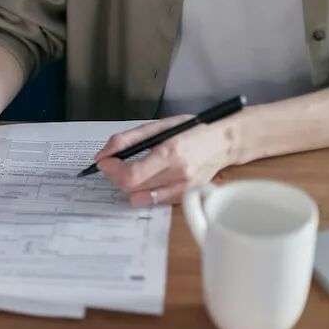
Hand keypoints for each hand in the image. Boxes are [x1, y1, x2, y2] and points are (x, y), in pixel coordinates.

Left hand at [95, 115, 238, 205]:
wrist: (224, 141)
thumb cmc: (192, 130)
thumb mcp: (158, 126)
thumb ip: (127, 139)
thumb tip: (103, 154)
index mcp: (170, 152)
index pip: (131, 174)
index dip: (111, 170)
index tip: (104, 162)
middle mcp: (178, 174)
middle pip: (132, 188)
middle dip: (115, 176)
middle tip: (115, 164)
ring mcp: (184, 188)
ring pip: (140, 197)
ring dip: (128, 186)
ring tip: (131, 171)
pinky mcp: (186, 196)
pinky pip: (155, 202)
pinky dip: (143, 193)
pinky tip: (146, 180)